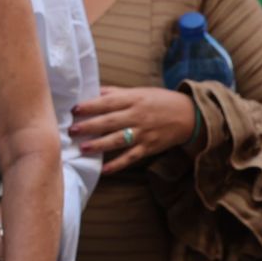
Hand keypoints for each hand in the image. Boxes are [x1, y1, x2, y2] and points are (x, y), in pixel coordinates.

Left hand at [69, 86, 194, 174]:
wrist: (190, 115)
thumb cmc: (159, 101)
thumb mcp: (139, 91)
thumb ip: (115, 93)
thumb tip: (92, 91)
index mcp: (133, 99)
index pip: (108, 102)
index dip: (91, 106)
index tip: (74, 110)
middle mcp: (138, 116)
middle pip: (110, 121)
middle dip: (90, 126)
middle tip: (72, 130)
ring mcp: (144, 133)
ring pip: (119, 140)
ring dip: (100, 145)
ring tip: (83, 148)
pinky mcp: (150, 147)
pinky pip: (132, 157)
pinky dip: (118, 164)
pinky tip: (104, 169)